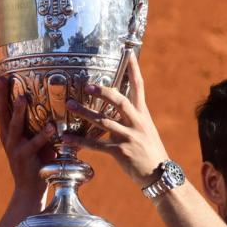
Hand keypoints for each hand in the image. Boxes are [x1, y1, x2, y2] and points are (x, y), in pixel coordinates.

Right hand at [0, 60, 54, 196]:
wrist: (30, 188)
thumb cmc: (37, 158)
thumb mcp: (34, 135)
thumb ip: (38, 118)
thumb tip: (52, 96)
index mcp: (7, 125)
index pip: (0, 98)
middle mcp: (6, 133)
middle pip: (0, 107)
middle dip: (0, 89)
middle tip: (1, 72)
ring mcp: (13, 146)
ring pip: (13, 125)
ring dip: (16, 111)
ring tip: (21, 97)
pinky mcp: (24, 158)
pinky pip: (34, 145)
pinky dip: (42, 136)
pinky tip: (51, 127)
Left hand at [63, 54, 169, 185]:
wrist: (160, 174)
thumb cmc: (150, 151)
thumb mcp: (145, 129)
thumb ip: (131, 117)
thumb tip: (115, 106)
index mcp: (143, 114)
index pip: (139, 87)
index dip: (134, 69)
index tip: (129, 52)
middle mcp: (137, 123)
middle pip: (119, 101)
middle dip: (103, 91)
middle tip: (87, 84)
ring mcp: (129, 137)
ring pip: (104, 122)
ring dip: (85, 113)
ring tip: (70, 105)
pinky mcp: (121, 152)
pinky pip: (97, 145)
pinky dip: (81, 142)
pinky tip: (67, 139)